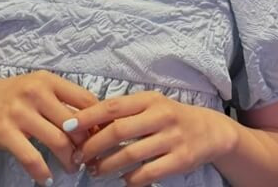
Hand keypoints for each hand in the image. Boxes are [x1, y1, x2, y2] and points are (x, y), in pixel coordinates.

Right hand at [0, 70, 98, 184]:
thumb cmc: (9, 95)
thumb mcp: (36, 88)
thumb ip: (60, 100)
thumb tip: (91, 122)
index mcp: (48, 80)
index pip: (85, 99)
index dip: (98, 120)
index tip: (102, 136)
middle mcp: (36, 93)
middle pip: (75, 124)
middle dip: (86, 145)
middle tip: (88, 158)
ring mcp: (20, 112)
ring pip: (58, 141)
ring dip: (69, 161)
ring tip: (72, 169)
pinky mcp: (5, 132)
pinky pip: (31, 157)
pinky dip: (42, 172)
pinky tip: (46, 179)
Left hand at [62, 91, 237, 186]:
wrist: (210, 130)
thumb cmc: (171, 116)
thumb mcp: (151, 105)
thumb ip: (125, 112)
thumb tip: (89, 123)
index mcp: (149, 99)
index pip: (113, 106)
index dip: (88, 116)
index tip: (68, 126)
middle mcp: (160, 116)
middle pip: (118, 130)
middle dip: (93, 145)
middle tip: (78, 157)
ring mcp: (171, 138)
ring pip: (130, 155)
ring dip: (107, 165)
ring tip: (94, 171)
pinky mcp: (180, 160)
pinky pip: (148, 174)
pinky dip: (130, 179)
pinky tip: (122, 180)